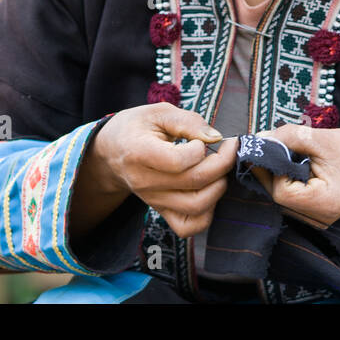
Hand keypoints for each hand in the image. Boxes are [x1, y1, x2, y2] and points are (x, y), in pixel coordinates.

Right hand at [92, 103, 237, 238]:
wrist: (112, 152)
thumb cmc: (137, 128)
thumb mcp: (158, 112)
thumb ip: (187, 121)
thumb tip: (215, 137)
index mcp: (140, 152)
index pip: (178, 161)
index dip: (200, 149)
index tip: (204, 138)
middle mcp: (145, 182)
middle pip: (194, 182)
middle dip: (222, 163)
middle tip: (227, 148)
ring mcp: (153, 200)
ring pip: (196, 207)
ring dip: (218, 187)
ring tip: (218, 169)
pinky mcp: (161, 211)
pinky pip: (188, 226)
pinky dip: (207, 213)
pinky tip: (209, 190)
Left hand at [247, 125, 339, 228]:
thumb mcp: (325, 140)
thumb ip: (292, 138)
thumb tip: (261, 139)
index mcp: (323, 203)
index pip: (280, 192)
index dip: (272, 169)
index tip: (274, 146)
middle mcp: (318, 218)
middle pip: (278, 196)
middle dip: (273, 169)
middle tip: (277, 144)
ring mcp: (317, 219)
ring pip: (283, 198)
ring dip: (280, 174)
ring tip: (291, 153)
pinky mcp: (316, 213)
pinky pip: (292, 198)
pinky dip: (289, 180)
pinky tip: (297, 164)